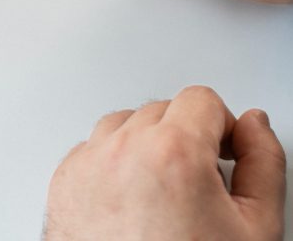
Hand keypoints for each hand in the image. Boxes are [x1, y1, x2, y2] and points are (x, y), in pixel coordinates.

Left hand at [45, 86, 285, 240]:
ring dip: (147, 149)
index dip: (222, 130)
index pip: (202, 100)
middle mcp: (123, 150)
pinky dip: (113, 168)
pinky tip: (134, 208)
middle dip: (186, 140)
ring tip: (165, 201)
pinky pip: (93, 152)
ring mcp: (88, 166)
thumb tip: (254, 126)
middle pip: (163, 110)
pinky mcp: (63, 185)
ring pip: (124, 126)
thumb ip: (263, 164)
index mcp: (173, 152)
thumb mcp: (256, 233)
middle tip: (200, 191)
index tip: (226, 157)